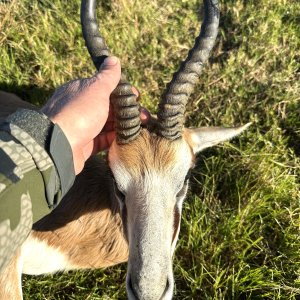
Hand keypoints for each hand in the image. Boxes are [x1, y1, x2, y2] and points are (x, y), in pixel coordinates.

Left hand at [41, 57, 149, 173]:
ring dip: (124, 125)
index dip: (123, 92)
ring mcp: (83, 127)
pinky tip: (129, 139)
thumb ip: (108, 76)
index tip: (137, 97)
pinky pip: (104, 141)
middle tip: (144, 117)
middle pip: (109, 108)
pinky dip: (116, 139)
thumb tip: (113, 59)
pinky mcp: (86, 145)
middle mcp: (82, 108)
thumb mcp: (96, 89)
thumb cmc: (79, 112)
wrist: (59, 145)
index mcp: (82, 91)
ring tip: (141, 128)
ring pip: (108, 125)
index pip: (106, 88)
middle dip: (128, 111)